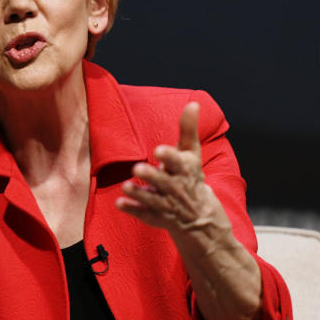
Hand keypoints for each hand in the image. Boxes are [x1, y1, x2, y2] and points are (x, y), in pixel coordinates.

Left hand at [116, 101, 228, 239]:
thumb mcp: (192, 153)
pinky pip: (145, 214)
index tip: (158, 150)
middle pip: (165, 182)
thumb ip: (188, 129)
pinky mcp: (157, 217)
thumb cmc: (191, 177)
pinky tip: (119, 203)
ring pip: (153, 200)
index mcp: (185, 169)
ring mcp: (167, 204)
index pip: (178, 162)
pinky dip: (133, 210)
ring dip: (140, 193)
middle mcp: (176, 188)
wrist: (200, 215)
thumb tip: (193, 103)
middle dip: (152, 176)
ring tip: (126, 186)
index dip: (169, 156)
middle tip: (137, 168)